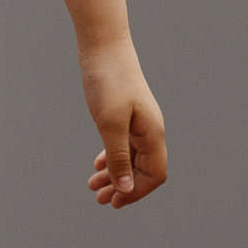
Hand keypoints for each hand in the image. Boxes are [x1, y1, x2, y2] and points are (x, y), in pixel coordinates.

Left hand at [81, 38, 166, 209]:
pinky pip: (124, 144)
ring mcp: (138, 122)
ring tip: (93, 187)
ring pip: (131, 158)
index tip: (115, 201)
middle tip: (99, 200)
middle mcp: (150, 129)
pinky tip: (98, 164)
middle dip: (123, 187)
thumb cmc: (109, 82)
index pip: (155, 174)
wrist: (103, 46)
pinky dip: (112, 157)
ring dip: (114, 174)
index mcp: (152, 133)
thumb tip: (125, 188)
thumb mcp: (110, 124)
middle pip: (143, 169)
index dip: (137, 192)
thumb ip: (118, 157)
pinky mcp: (126, 114)